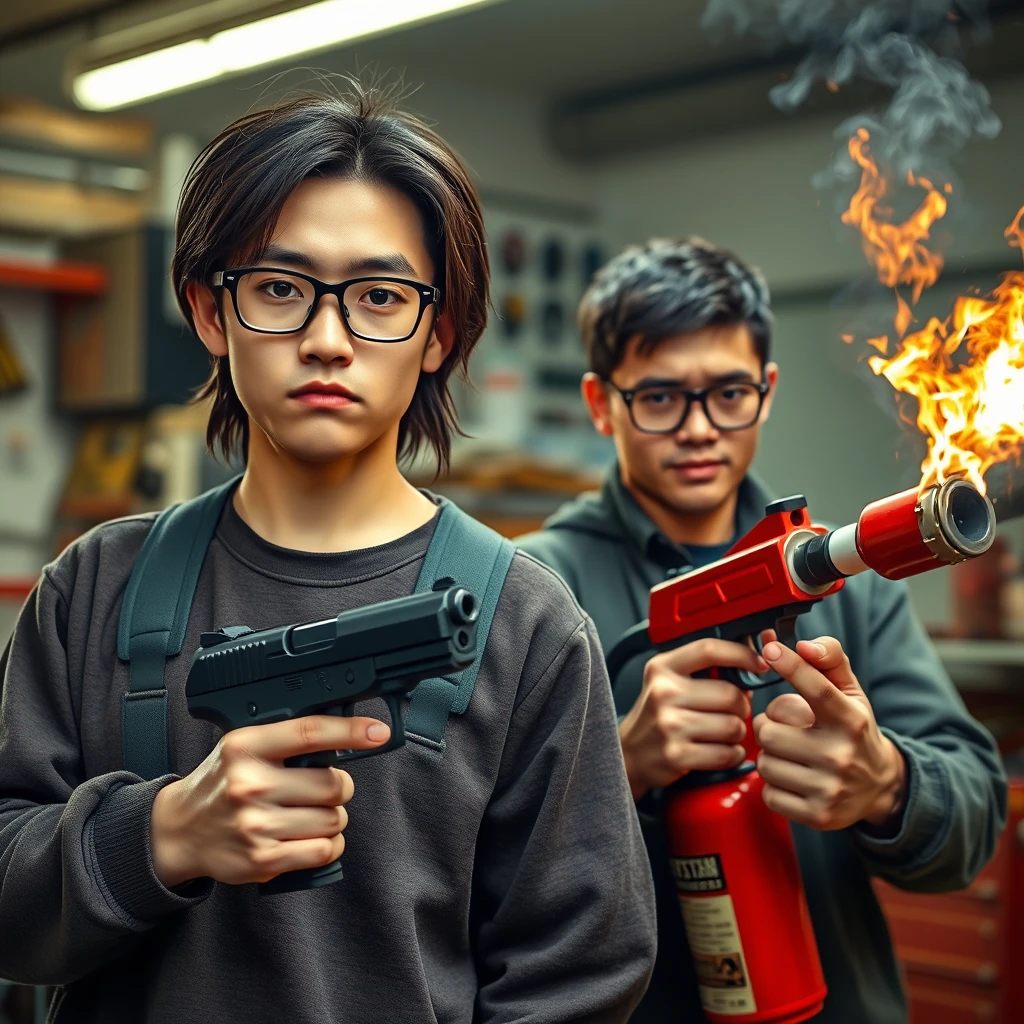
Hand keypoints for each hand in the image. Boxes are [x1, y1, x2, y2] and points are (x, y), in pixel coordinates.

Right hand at [150, 715, 390, 887]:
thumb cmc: (221, 783)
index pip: (311, 732)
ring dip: (333, 818)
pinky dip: (328, 845)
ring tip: (308, 814)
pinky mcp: (263, 858)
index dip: (351, 731)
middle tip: (319, 789)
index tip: (378, 732)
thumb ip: (286, 739)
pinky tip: (311, 837)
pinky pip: (323, 850)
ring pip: (334, 819)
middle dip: (338, 787)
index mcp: (246, 746)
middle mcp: (250, 783)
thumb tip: (345, 734)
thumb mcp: (243, 747)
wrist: (180, 830)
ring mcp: (256, 824)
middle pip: (333, 784)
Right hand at [619, 638, 767, 800]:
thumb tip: (753, 662)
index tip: (759, 663)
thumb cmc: (658, 714)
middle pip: (730, 694)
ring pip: (733, 726)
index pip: (709, 650)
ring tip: (723, 733)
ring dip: (737, 733)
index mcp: (663, 668)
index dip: (741, 654)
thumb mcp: (670, 682)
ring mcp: (669, 724)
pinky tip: (721, 751)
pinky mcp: (677, 755)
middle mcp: (663, 692)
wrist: (628, 753)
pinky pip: (726, 753)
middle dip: (741, 706)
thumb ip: (704, 670)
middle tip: (733, 712)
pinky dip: (732, 754)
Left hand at [752, 636, 906, 831]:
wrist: (881, 786)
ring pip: (764, 762)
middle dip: (769, 727)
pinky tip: (794, 778)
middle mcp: (841, 754)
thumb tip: (803, 646)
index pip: (818, 688)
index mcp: (850, 719)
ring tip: (792, 754)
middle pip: (768, 730)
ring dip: (771, 756)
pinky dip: (774, 785)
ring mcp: (830, 788)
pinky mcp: (818, 816)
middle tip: (786, 729)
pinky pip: (768, 793)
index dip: (791, 666)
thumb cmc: (854, 730)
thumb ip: (830, 659)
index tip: (771, 649)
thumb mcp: (851, 692)